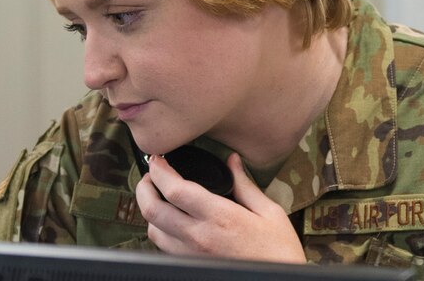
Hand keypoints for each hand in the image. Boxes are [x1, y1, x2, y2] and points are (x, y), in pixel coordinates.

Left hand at [135, 152, 305, 263]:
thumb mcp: (270, 212)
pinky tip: (170, 220)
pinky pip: (164, 247)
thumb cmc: (279, 251)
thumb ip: (246, 185)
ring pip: (153, 231)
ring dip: (150, 210)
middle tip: (150, 175)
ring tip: (158, 195)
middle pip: (153, 210)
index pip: (176, 190)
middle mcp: (199, 237)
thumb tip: (233, 161)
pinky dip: (160, 229)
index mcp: (220, 217)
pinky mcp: (191, 265)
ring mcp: (192, 255)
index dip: (160, 171)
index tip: (158, 159)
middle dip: (144, 188)